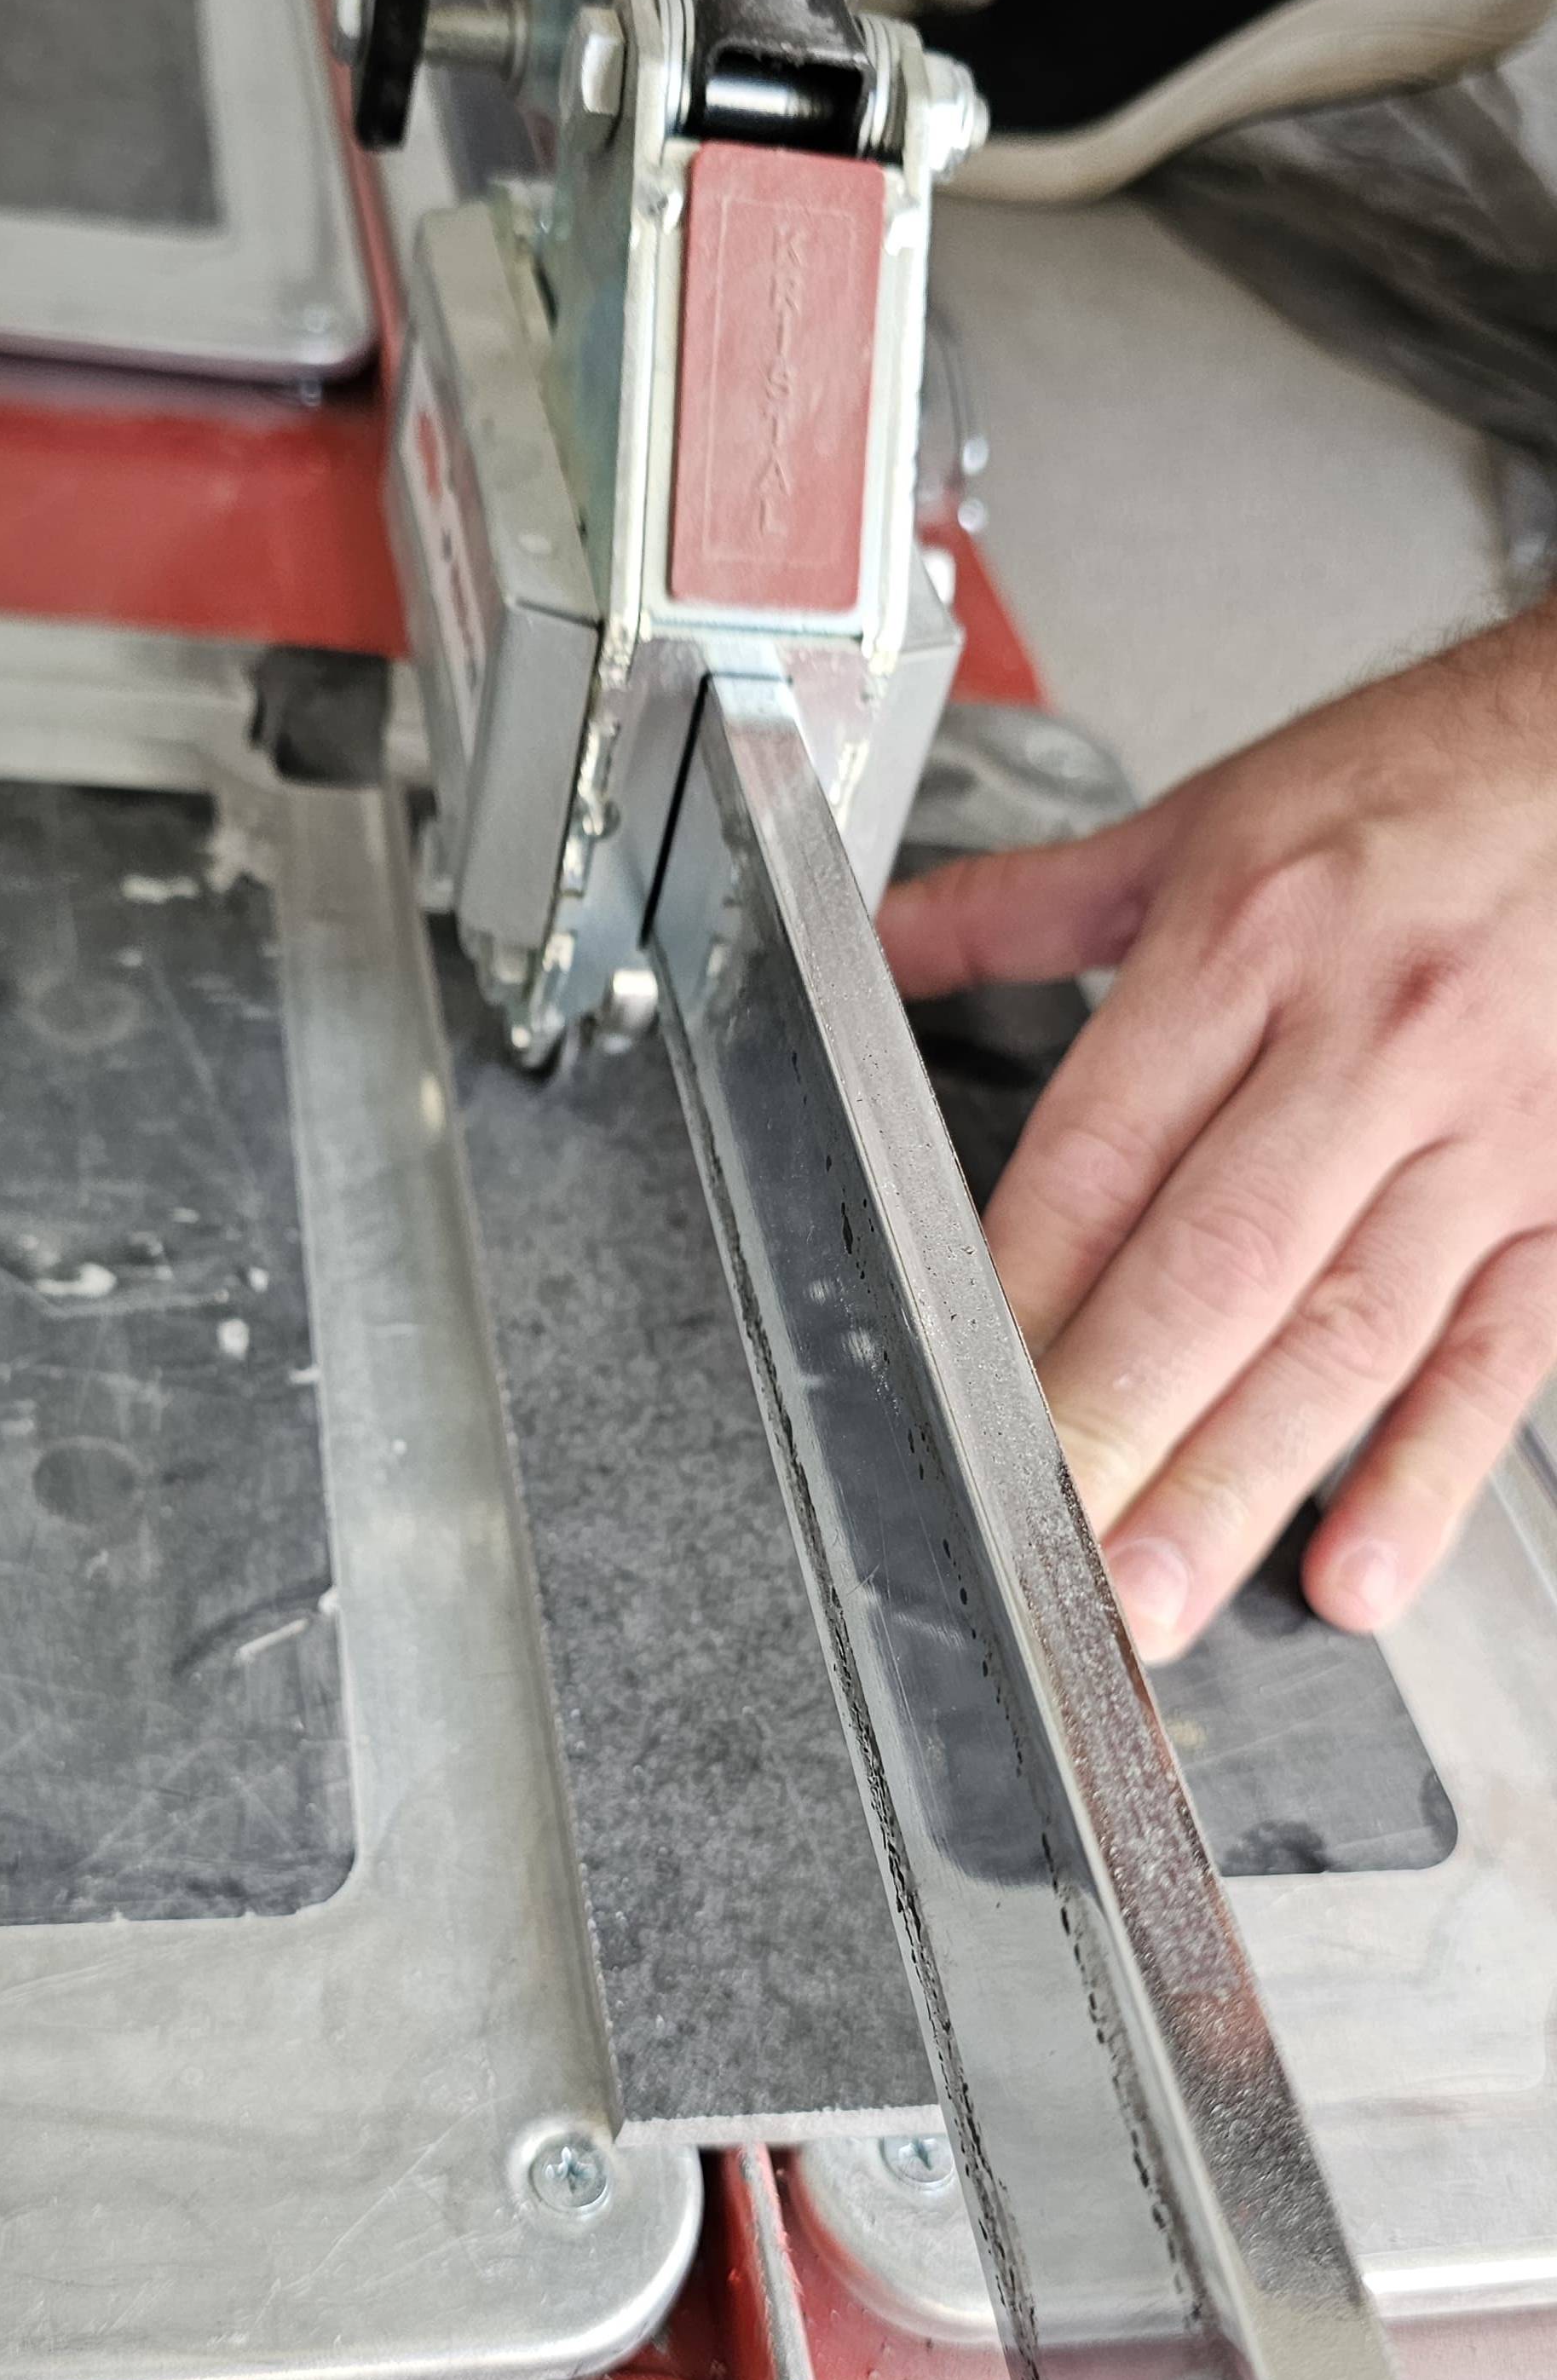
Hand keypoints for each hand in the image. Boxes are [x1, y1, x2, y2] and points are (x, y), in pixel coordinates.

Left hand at [878, 608, 1556, 1658]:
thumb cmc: (1425, 783)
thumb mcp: (1210, 815)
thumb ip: (1032, 904)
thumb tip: (883, 944)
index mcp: (1248, 944)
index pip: (1100, 1155)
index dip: (1018, 1291)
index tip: (959, 1398)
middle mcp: (1364, 1044)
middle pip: (1214, 1265)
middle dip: (1117, 1421)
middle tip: (1040, 1551)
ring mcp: (1478, 1134)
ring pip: (1346, 1333)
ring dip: (1243, 1480)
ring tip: (1156, 1596)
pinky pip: (1497, 1352)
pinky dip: (1429, 1471)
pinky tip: (1361, 1569)